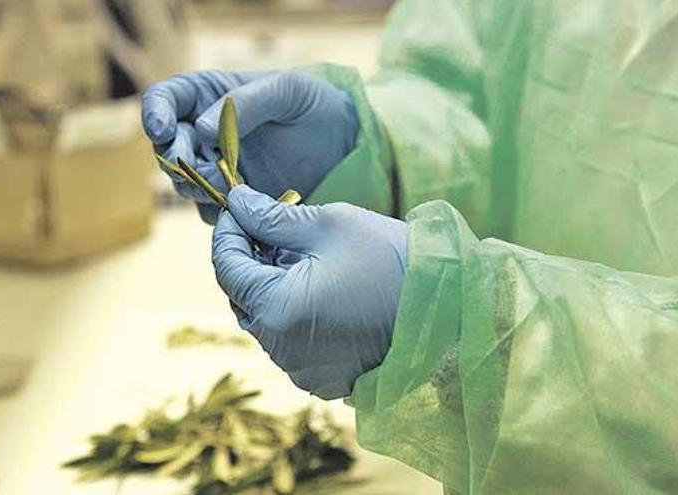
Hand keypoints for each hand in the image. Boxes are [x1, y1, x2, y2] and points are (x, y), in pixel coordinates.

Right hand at [142, 70, 358, 221]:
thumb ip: (245, 102)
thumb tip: (201, 130)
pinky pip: (212, 212)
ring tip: (232, 183)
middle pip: (167, 148)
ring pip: (185, 184)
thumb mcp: (287, 90)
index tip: (162, 130)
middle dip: (177, 158)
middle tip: (200, 163)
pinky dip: (224, 212)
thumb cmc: (315, 105)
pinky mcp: (233, 201)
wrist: (344, 144)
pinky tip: (248, 206)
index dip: (155, 114)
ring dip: (200, 186)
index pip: (164, 100)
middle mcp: (203, 134)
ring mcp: (216, 170)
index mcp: (208, 96)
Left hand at [212, 186, 407, 398]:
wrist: (451, 310)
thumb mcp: (329, 224)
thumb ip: (273, 216)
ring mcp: (301, 369)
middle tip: (276, 228)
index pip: (227, 266)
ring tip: (305, 256)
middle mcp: (281, 349)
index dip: (229, 231)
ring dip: (275, 286)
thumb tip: (237, 202)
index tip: (241, 207)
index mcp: (276, 310)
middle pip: (243, 296)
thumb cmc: (392, 261)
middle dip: (252, 259)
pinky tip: (323, 288)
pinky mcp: (323, 378)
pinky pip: (292, 341)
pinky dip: (296, 313)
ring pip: (267, 319)